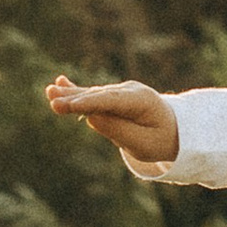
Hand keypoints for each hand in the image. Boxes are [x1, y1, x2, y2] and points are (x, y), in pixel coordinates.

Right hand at [49, 76, 180, 163]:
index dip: (88, 103)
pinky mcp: (113, 97)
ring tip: (50, 91)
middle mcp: (129, 91)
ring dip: (70, 94)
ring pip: (92, 94)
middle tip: (53, 102)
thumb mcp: (145, 144)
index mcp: (141, 100)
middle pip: (98, 95)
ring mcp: (120, 92)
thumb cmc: (161, 139)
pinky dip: (76, 91)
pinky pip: (93, 95)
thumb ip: (119, 131)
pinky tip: (59, 82)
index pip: (110, 101)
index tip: (69, 106)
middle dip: (74, 99)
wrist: (175, 129)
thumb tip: (91, 118)